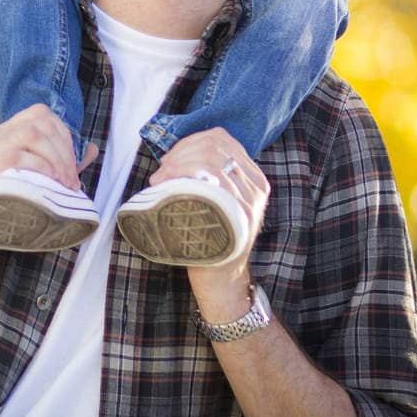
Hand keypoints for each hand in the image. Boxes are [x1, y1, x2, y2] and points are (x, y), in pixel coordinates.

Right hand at [0, 103, 99, 192]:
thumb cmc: (6, 208)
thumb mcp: (37, 181)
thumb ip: (61, 164)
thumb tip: (91, 148)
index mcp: (5, 136)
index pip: (39, 114)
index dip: (63, 134)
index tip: (73, 163)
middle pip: (38, 120)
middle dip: (64, 148)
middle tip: (72, 179)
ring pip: (29, 132)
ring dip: (55, 157)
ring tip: (64, 183)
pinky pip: (16, 154)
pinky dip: (40, 167)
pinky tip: (49, 184)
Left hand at [149, 129, 269, 303]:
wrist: (222, 278)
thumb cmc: (211, 236)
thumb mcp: (219, 201)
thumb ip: (210, 177)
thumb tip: (174, 152)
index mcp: (254, 179)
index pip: (222, 138)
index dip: (190, 141)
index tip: (171, 157)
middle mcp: (256, 188)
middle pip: (213, 146)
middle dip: (180, 151)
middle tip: (163, 169)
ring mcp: (248, 203)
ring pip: (209, 159)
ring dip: (176, 163)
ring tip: (160, 178)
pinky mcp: (235, 217)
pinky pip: (207, 183)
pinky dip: (179, 177)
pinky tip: (164, 184)